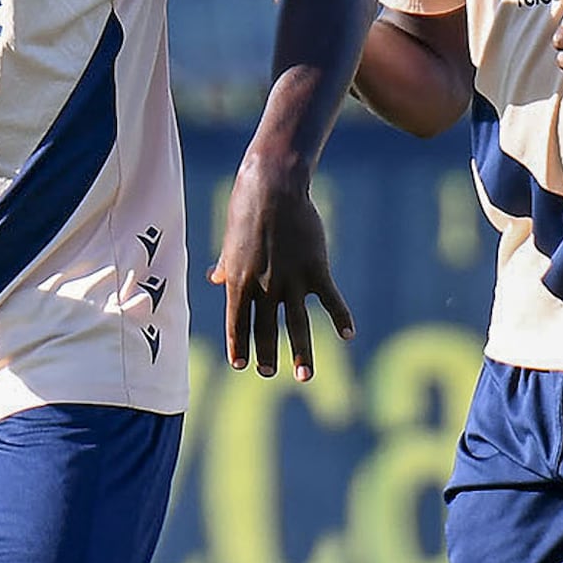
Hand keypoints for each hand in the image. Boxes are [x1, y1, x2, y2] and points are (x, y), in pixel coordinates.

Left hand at [211, 153, 355, 377]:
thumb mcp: (231, 239)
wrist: (274, 186)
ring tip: (305, 376)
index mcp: (239, 280)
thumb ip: (225, 264)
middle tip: (268, 373)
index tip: (240, 365)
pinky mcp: (316, 269)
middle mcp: (264, 286)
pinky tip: (349, 336)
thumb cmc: (247, 208)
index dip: (238, 344)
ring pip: (298, 325)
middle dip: (267, 354)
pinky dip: (341, 318)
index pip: (236, 321)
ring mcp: (291, 279)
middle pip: (266, 328)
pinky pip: (331, 300)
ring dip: (302, 353)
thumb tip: (213, 276)